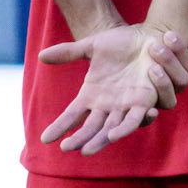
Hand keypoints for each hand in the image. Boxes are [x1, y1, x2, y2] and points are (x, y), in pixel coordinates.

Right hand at [38, 23, 187, 156]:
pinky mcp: (142, 102)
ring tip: (86, 151)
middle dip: (78, 139)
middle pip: (89, 129)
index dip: (59, 127)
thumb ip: (68, 53)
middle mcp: (106, 106)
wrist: (147, 37)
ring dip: (99, 141)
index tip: (44, 139)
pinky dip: (125, 127)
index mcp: (91, 96)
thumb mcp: (91, 46)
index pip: (71, 116)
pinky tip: (114, 135)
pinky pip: (134, 119)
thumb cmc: (120, 43)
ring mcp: (124, 106)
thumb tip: (40, 56)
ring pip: (110, 130)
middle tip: (65, 147)